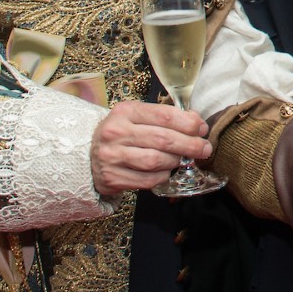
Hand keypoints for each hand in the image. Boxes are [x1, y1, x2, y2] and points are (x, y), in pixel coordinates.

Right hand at [90, 100, 210, 194]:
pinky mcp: (112, 178)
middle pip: (164, 139)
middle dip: (190, 145)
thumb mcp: (137, 116)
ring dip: (176, 161)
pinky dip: (162, 176)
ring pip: (156, 161)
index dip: (189, 123)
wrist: (88, 153)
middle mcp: (116, 132)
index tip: (202, 128)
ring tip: (182, 159)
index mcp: (125, 111)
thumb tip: (196, 122)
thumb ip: (164, 117)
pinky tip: (165, 171)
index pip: (165, 115)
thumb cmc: (120, 133)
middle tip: (204, 148)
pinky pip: (148, 180)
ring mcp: (112, 156)